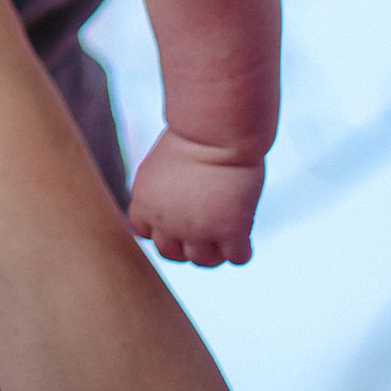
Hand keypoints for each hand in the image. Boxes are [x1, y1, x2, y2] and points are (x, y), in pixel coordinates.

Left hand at [126, 130, 264, 265]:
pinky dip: (242, 251)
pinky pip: (238, 258)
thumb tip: (180, 206)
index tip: (180, 219)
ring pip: (204, 261)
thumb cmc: (194, 135)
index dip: (164, 229)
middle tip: (206, 231)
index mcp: (145, 205)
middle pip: (172, 254)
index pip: (146, 233)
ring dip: (215, 252)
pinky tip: (246, 234)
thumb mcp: (163, 163)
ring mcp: (198, 231)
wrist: (216, 129)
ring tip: (228, 235)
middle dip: (186, 245)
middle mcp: (167, 224)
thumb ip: (164, 190)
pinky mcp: (231, 230)